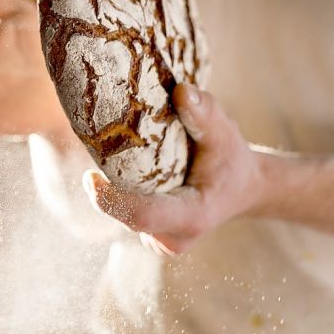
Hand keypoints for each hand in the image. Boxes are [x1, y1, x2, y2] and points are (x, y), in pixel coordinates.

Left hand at [83, 84, 267, 254]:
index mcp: (193, 216)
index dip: (111, 201)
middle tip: (97, 150)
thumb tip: (181, 90)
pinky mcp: (153, 237)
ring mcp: (162, 242)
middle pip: (127, 215)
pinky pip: (126, 216)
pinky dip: (120, 194)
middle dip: (107, 188)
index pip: (143, 216)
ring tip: (113, 157)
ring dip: (113, 189)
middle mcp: (174, 237)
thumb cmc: (232, 160)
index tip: (89, 177)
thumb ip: (205, 113)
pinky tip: (126, 173)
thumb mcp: (225, 133)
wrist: (243, 188)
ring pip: (124, 216)